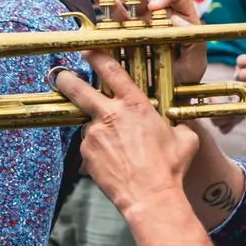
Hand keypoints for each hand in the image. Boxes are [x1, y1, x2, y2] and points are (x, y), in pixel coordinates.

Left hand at [53, 53, 198, 218]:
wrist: (150, 196)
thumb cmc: (169, 168)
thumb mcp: (185, 138)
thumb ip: (176, 125)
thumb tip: (178, 126)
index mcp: (135, 105)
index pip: (112, 70)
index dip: (97, 56)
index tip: (88, 50)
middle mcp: (111, 114)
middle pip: (78, 88)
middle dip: (66, 79)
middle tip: (61, 75)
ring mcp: (95, 134)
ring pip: (89, 124)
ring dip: (98, 131)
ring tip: (117, 149)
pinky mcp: (87, 153)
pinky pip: (89, 146)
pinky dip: (98, 151)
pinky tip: (114, 163)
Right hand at [84, 0, 205, 86]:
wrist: (168, 97)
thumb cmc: (186, 79)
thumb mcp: (195, 64)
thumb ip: (193, 43)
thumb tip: (178, 21)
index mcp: (182, 14)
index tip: (154, 6)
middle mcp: (162, 12)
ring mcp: (142, 20)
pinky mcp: (125, 31)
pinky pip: (112, 15)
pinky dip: (100, 4)